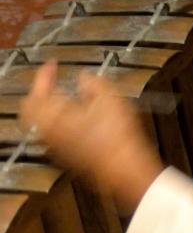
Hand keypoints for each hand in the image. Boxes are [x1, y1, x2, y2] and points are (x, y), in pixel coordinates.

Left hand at [20, 65, 164, 213]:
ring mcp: (54, 144)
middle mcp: (48, 130)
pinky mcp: (64, 154)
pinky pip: (51, 134)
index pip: (38, 90)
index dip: (44, 74)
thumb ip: (93, 83)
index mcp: (54, 114)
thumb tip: (84, 78)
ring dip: (46, 106)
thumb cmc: (117, 135)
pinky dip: (56, 120)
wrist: (123, 168)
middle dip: (37, 92)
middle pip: (28, 109)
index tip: (53, 64)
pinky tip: (75, 116)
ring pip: (39, 122)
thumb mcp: (111, 98)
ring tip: (62, 97)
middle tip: (50, 81)